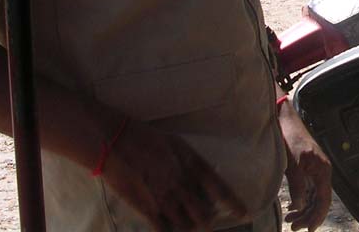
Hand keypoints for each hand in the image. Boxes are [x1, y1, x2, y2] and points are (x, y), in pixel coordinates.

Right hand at [100, 117, 245, 230]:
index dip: (232, 202)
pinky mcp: (146, 208)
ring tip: (190, 226)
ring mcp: (164, 198)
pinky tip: (170, 230)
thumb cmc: (145, 137)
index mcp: (191, 164)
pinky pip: (164, 229)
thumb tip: (200, 179)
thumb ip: (189, 163)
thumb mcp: (175, 144)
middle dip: (207, 221)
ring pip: (186, 224)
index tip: (243, 212)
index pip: (219, 187)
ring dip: (189, 227)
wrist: (116, 141)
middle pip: (203, 213)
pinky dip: (169, 231)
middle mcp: (182, 183)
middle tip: (208, 222)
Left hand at [279, 104, 331, 230]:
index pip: (324, 199)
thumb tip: (300, 206)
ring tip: (289, 220)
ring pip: (312, 197)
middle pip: (318, 201)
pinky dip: (300, 201)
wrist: (284, 120)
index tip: (309, 229)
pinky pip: (307, 191)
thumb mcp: (293, 163)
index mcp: (323, 170)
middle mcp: (321, 172)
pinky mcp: (306, 170)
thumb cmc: (290, 138)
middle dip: (307, 216)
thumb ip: (298, 185)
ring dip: (303, 211)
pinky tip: (292, 208)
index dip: (318, 216)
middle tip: (293, 226)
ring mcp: (314, 171)